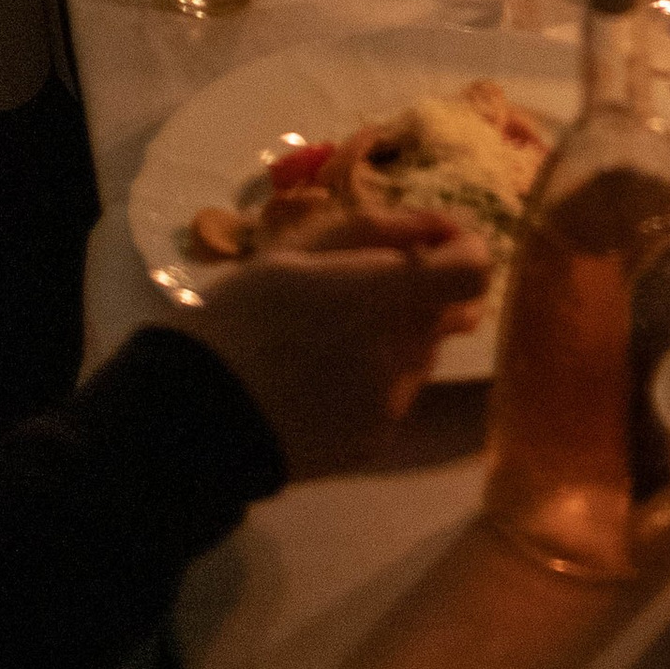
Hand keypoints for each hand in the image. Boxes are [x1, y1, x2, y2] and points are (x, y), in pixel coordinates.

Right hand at [169, 210, 490, 477]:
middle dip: (421, 293)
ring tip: (325, 339)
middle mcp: (405, 350)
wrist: (195, 417)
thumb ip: (374, 230)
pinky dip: (372, 381)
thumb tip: (432, 227)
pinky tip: (319, 382)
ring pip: (420, 354)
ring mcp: (395, 403)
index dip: (463, 249)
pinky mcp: (377, 441)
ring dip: (394, 337)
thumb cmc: (238, 316)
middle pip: (450, 312)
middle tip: (361, 289)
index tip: (431, 243)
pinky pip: (394, 397)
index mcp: (386, 294)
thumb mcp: (294, 250)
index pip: (474, 269)